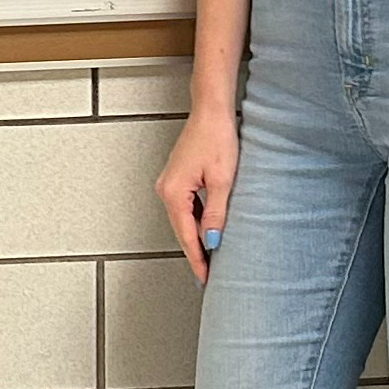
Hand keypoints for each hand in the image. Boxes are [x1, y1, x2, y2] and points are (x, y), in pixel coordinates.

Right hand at [156, 106, 238, 282]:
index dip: (198, 259)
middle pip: (181, 230)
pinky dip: (195, 222)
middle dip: (196, 253)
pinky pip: (185, 208)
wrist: (211, 111)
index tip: (206, 277)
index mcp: (173, 193)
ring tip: (210, 258)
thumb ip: (215, 213)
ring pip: (183, 220)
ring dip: (196, 238)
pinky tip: (207, 230)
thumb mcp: (222, 180)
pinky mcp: (178, 178)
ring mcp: (169, 183)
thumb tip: (212, 240)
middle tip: (209, 275)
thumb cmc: (216, 136)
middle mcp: (166, 189)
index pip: (187, 236)